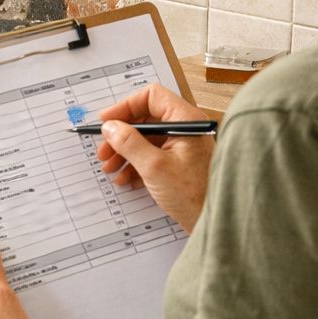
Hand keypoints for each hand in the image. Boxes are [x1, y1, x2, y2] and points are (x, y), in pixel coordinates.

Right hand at [95, 84, 212, 232]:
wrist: (213, 221)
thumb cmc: (194, 195)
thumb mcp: (154, 166)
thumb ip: (129, 143)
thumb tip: (111, 127)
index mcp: (185, 120)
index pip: (151, 97)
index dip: (125, 107)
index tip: (107, 121)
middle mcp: (185, 128)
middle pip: (146, 119)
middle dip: (121, 135)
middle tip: (104, 150)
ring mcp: (183, 146)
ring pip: (146, 139)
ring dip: (125, 152)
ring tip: (111, 168)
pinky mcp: (180, 163)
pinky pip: (152, 155)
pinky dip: (136, 164)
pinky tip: (126, 178)